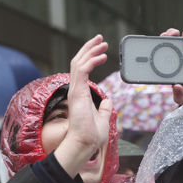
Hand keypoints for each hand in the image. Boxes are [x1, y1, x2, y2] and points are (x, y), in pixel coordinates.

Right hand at [53, 34, 113, 177]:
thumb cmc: (91, 135)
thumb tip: (108, 101)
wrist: (84, 144)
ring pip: (79, 62)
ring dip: (91, 50)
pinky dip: (92, 60)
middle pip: (79, 62)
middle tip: (100, 39)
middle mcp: (76, 90)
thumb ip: (104, 108)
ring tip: (102, 43)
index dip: (90, 57)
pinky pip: (83, 70)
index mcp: (80, 94)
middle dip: (89, 48)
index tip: (100, 50)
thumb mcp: (102, 118)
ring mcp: (75, 90)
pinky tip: (102, 56)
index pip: (82, 70)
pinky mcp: (77, 92)